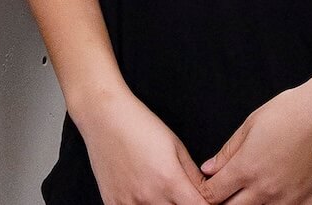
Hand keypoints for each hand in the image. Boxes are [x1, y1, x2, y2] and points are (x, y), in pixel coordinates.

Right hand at [76, 88, 206, 204]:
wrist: (104, 116)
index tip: (203, 199)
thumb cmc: (139, 125)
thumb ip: (193, 176)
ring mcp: (129, 203)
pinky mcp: (113, 204)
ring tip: (159, 191)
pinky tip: (142, 195)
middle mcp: (150, 197)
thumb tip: (206, 195)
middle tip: (180, 194)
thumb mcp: (175, 146)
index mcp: (170, 181)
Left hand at [197, 84, 311, 204]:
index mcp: (246, 168)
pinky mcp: (310, 202)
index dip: (207, 192)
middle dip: (226, 202)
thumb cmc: (292, 111)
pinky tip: (279, 200)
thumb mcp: (250, 124)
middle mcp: (265, 188)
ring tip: (254, 193)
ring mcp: (288, 199)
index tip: (210, 188)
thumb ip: (228, 152)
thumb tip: (209, 168)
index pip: (213, 194)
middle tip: (229, 192)